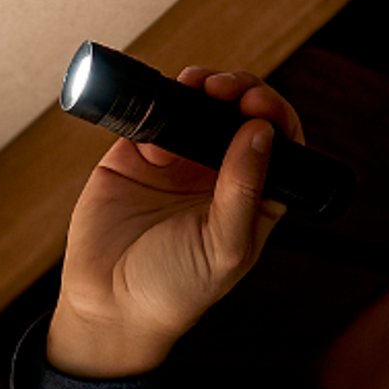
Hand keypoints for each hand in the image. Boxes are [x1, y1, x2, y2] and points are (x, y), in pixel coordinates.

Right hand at [46, 67, 301, 377]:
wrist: (108, 304)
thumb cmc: (176, 288)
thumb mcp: (223, 247)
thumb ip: (244, 190)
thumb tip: (262, 131)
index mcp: (255, 196)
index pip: (280, 142)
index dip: (274, 114)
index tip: (258, 106)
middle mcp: (221, 173)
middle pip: (243, 114)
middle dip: (240, 90)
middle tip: (225, 88)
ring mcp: (180, 160)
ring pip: (201, 105)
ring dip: (204, 85)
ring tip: (197, 84)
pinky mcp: (138, 153)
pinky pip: (155, 112)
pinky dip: (161, 101)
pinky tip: (161, 118)